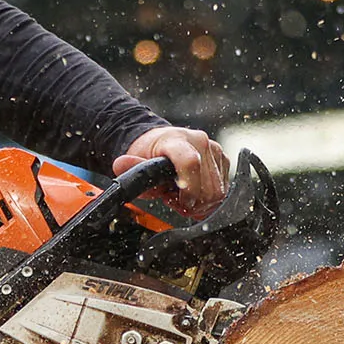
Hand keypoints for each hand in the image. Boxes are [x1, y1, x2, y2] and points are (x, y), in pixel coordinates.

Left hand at [113, 126, 228, 216]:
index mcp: (177, 140)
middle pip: (207, 186)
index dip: (187, 189)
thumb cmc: (150, 152)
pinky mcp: (223, 158)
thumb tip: (120, 165)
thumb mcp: (136, 161)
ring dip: (200, 203)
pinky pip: (223, 189)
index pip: (190, 164)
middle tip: (173, 201)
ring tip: (181, 197)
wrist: (161, 140)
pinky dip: (208, 199)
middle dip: (191, 203)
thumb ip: (131, 167)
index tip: (178, 201)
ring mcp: (214, 149)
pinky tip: (193, 193)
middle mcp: (200, 142)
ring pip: (218, 192)